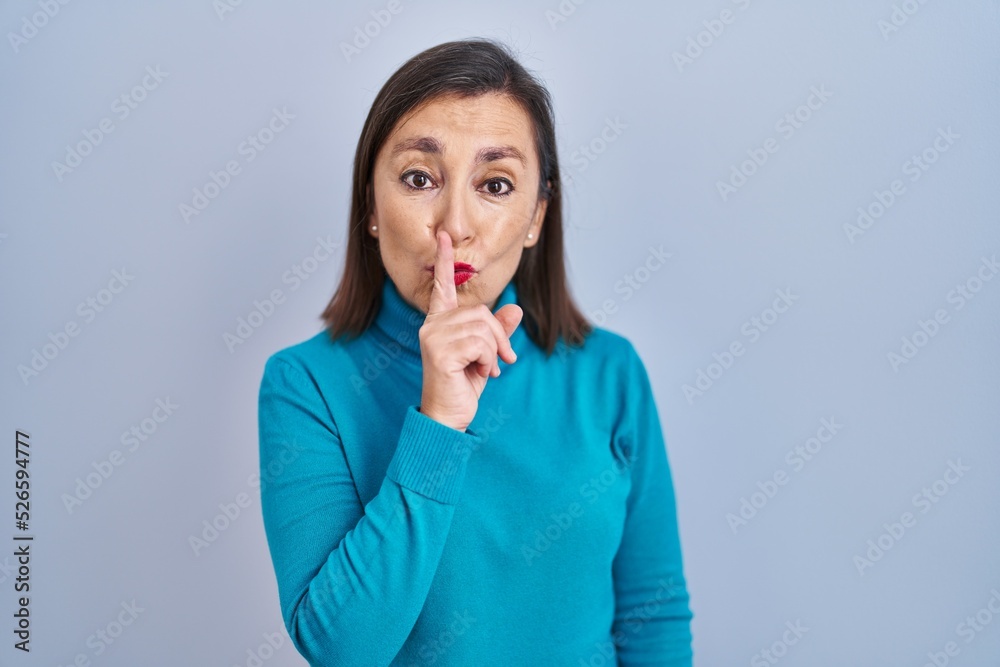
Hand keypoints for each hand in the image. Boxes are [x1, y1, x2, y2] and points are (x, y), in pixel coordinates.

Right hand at [418, 230, 520, 431]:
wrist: (448, 418)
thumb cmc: (463, 387)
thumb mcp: (487, 356)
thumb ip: (497, 332)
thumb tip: (514, 308)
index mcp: (440, 323)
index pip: (443, 287)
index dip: (446, 261)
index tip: (444, 236)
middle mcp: (432, 326)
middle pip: (481, 311)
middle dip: (499, 337)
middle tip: (502, 362)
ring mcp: (433, 337)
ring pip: (483, 328)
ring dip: (494, 352)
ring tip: (486, 370)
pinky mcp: (439, 351)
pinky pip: (480, 344)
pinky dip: (488, 361)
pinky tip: (479, 374)